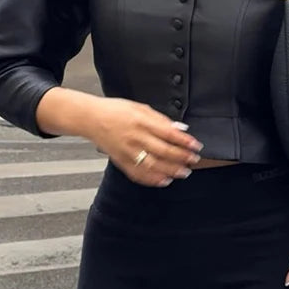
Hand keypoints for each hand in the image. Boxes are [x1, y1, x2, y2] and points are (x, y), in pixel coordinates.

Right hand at [89, 97, 203, 186]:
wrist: (91, 119)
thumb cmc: (116, 110)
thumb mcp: (141, 107)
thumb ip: (161, 119)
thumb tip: (180, 128)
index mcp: (141, 121)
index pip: (168, 133)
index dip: (185, 141)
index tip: (196, 146)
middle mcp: (135, 138)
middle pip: (164, 151)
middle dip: (182, 157)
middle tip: (194, 160)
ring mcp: (128, 152)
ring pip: (154, 166)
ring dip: (171, 170)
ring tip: (184, 172)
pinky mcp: (121, 162)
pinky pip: (139, 174)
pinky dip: (153, 179)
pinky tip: (164, 180)